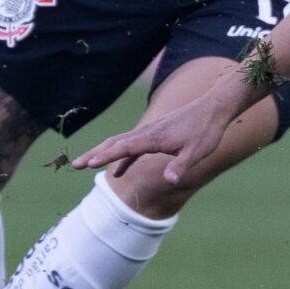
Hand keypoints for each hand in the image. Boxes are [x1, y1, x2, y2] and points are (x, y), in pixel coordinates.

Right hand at [74, 79, 243, 183]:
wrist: (214, 108)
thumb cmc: (207, 130)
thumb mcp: (198, 151)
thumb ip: (181, 165)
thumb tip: (169, 180)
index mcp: (154, 137)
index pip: (125, 147)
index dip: (107, 156)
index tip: (89, 163)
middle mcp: (148, 132)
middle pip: (115, 143)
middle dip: (95, 153)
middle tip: (75, 165)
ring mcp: (150, 132)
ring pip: (121, 142)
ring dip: (103, 153)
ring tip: (86, 165)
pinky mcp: (156, 134)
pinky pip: (133, 146)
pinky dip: (122, 157)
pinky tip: (119, 172)